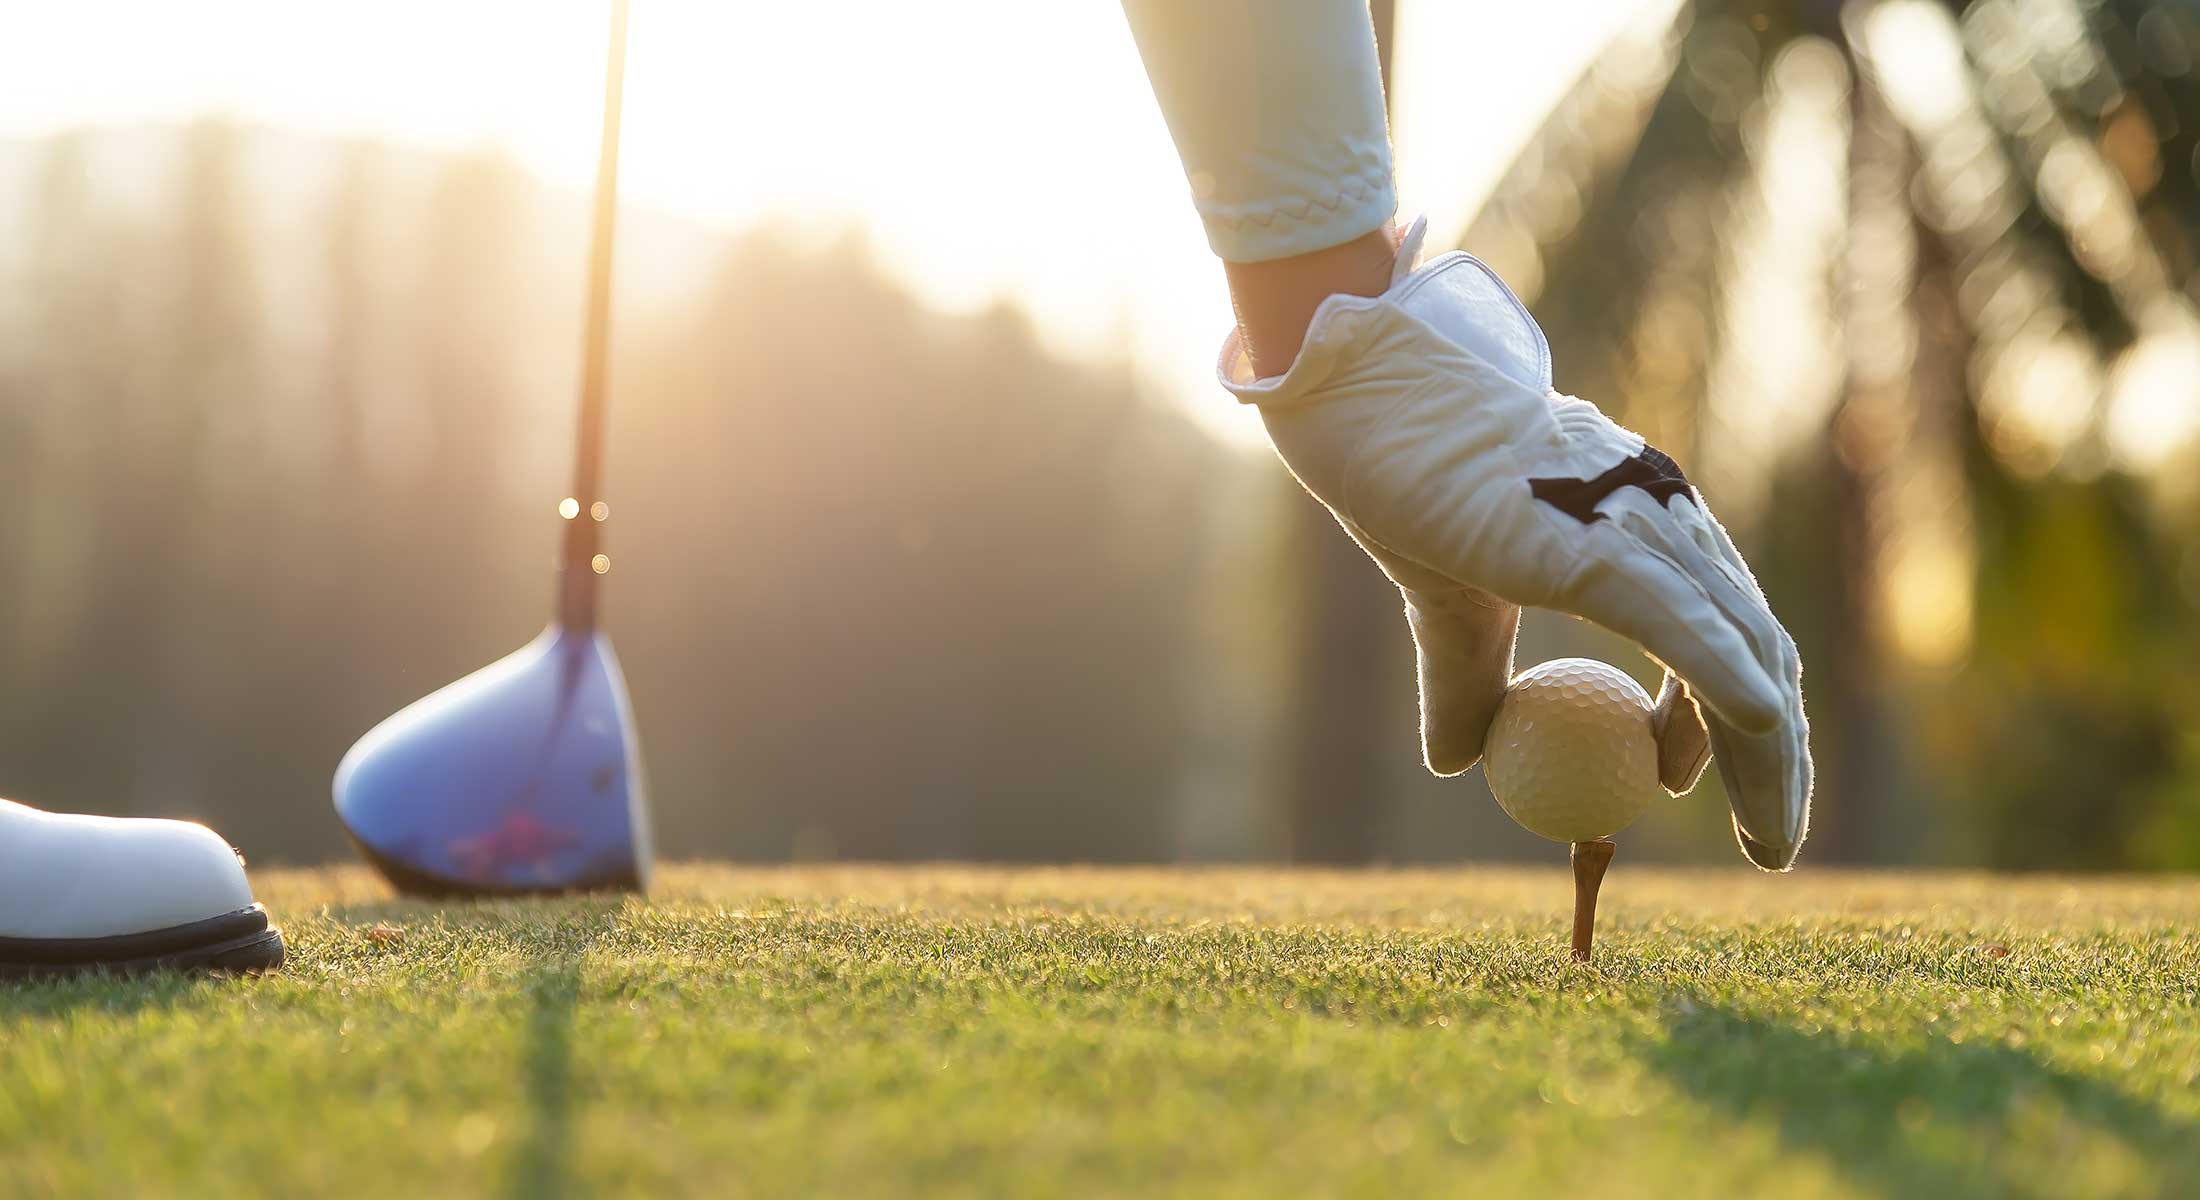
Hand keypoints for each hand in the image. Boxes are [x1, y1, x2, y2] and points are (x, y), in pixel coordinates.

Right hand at [1221, 220, 1809, 867]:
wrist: (1367, 397)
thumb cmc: (1403, 477)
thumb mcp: (1446, 603)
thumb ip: (1464, 679)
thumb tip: (1457, 761)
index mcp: (1640, 525)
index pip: (1722, 634)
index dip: (1724, 724)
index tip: (1676, 787)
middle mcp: (1665, 519)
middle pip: (1759, 653)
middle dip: (1778, 760)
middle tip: (1772, 847)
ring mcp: (1645, 526)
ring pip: (1744, 656)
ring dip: (1771, 759)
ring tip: (1771, 844)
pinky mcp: (1606, 544)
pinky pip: (1689, 633)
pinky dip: (1731, 693)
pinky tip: (1760, 738)